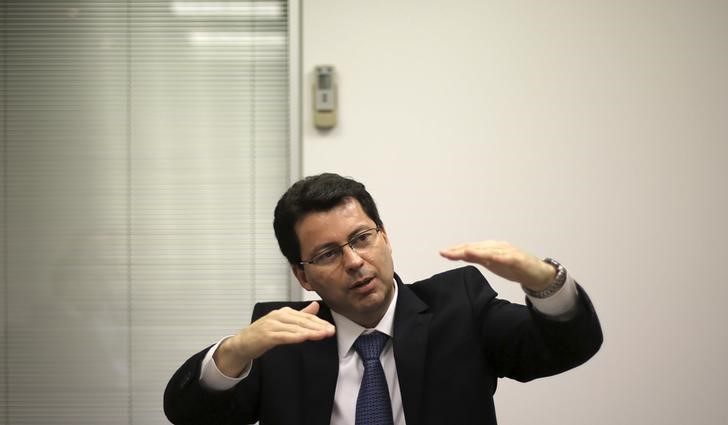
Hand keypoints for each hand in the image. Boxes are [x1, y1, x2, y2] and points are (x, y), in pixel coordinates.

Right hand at [214, 301, 335, 376]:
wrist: (242, 343)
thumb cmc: (264, 333)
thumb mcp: (283, 322)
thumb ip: (300, 315)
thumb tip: (315, 306)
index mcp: (284, 312)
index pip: (306, 317)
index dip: (319, 322)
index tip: (331, 328)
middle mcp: (278, 316)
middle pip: (302, 321)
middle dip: (318, 327)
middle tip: (331, 331)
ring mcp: (272, 325)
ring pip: (295, 328)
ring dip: (310, 332)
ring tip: (322, 335)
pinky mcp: (266, 335)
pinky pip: (283, 336)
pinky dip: (294, 336)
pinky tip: (304, 338)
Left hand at [439, 240, 555, 291]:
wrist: (537, 273)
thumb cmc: (514, 267)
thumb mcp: (491, 263)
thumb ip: (477, 259)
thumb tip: (460, 256)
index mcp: (490, 248)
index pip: (470, 248)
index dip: (456, 250)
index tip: (442, 252)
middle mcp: (498, 247)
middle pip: (477, 248)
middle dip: (461, 250)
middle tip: (446, 252)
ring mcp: (508, 253)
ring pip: (490, 251)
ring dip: (477, 251)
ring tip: (464, 252)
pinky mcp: (519, 260)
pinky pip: (508, 258)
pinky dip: (500, 257)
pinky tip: (491, 258)